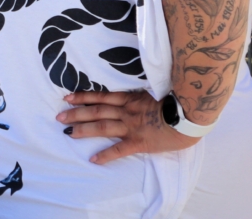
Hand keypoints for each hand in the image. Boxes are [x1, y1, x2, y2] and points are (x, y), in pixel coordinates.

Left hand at [58, 91, 199, 164]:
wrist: (192, 116)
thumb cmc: (179, 103)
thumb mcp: (158, 92)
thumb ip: (144, 94)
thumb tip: (136, 92)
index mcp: (132, 99)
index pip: (103, 96)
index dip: (84, 97)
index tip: (67, 97)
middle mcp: (128, 112)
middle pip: (97, 111)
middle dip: (76, 113)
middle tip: (58, 116)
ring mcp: (133, 126)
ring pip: (103, 127)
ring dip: (84, 129)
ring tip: (68, 132)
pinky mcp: (140, 142)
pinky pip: (120, 149)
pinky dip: (106, 154)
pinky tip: (93, 159)